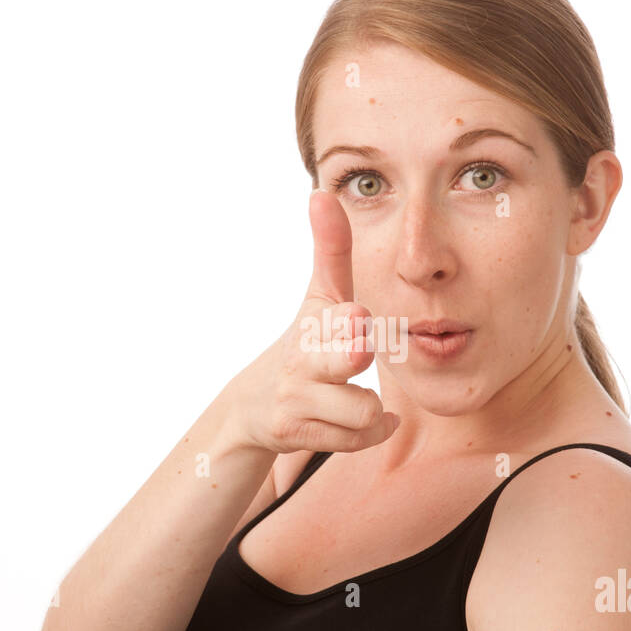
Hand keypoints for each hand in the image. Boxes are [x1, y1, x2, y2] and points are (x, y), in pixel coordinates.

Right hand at [226, 190, 399, 453]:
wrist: (254, 405)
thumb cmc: (304, 342)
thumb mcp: (317, 296)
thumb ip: (330, 250)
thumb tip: (323, 193)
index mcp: (314, 317)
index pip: (331, 306)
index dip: (344, 312)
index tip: (353, 308)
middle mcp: (302, 355)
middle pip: (339, 354)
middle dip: (349, 348)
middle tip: (360, 343)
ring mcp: (297, 395)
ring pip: (361, 408)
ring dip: (372, 407)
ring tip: (363, 397)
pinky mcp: (297, 431)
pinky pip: (356, 437)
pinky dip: (373, 432)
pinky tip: (376, 420)